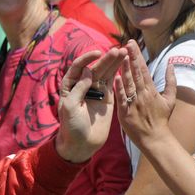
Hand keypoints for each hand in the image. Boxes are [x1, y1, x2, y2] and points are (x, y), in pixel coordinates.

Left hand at [55, 47, 127, 162]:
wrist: (82, 144)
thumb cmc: (71, 126)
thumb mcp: (71, 106)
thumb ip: (79, 88)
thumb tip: (87, 71)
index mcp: (70, 85)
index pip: (78, 67)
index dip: (87, 59)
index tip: (97, 53)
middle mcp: (83, 85)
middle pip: (95, 68)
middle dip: (106, 59)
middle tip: (118, 50)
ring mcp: (96, 91)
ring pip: (106, 73)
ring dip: (114, 63)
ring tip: (124, 52)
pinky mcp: (107, 98)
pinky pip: (113, 83)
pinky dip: (118, 73)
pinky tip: (125, 64)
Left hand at [115, 39, 174, 146]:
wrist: (155, 138)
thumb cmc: (161, 118)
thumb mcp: (170, 99)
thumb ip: (171, 81)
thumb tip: (171, 64)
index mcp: (151, 90)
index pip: (144, 69)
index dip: (137, 55)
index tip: (132, 43)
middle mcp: (143, 95)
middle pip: (136, 73)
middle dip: (131, 57)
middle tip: (126, 43)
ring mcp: (134, 104)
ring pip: (129, 84)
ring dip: (124, 69)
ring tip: (120, 56)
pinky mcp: (125, 113)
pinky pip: (122, 99)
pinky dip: (119, 89)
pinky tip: (116, 77)